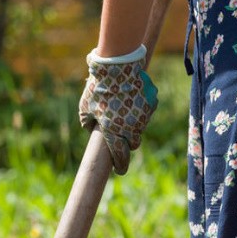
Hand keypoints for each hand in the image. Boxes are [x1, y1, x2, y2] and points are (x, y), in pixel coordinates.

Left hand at [78, 48, 157, 174]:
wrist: (117, 66)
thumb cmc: (97, 88)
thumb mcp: (84, 107)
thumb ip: (87, 122)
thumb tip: (90, 128)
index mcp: (113, 132)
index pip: (119, 156)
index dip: (120, 166)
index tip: (119, 171)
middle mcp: (131, 127)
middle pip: (132, 144)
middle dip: (127, 143)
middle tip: (119, 134)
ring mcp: (143, 116)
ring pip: (140, 128)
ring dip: (134, 126)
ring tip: (123, 111)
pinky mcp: (151, 104)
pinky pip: (146, 112)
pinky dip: (140, 111)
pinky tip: (131, 100)